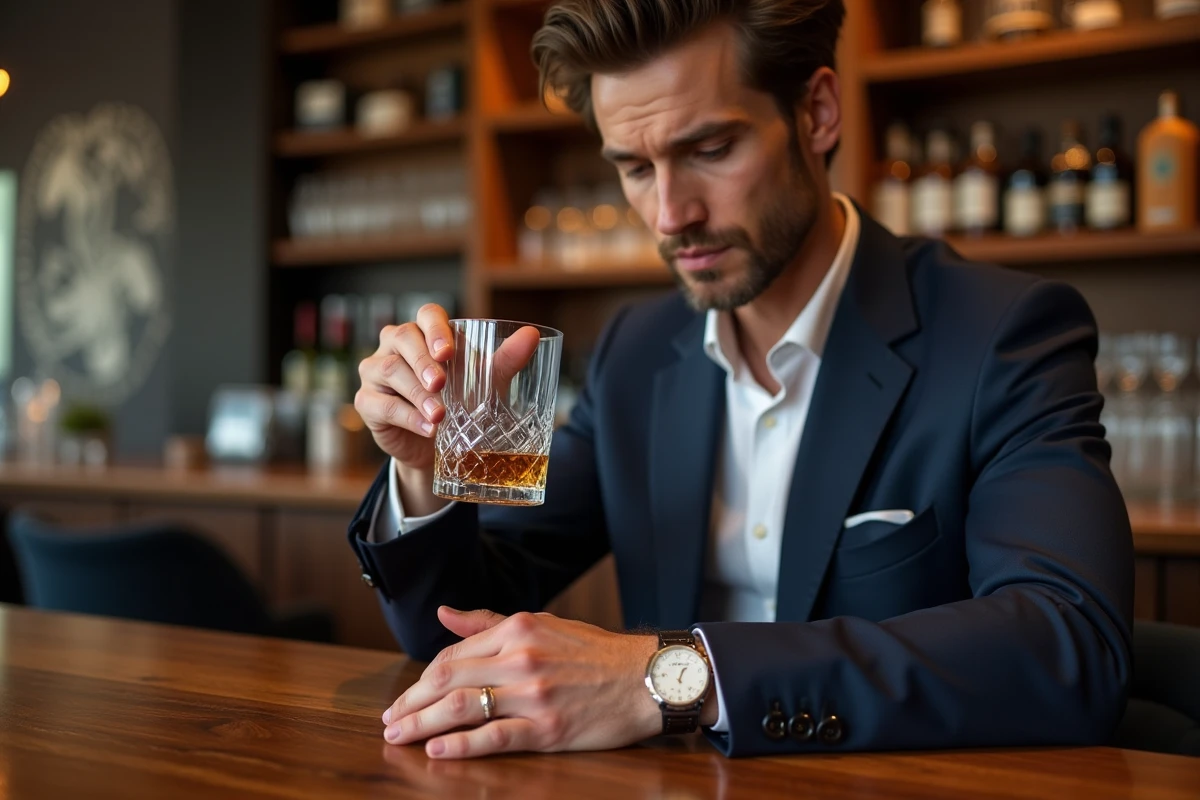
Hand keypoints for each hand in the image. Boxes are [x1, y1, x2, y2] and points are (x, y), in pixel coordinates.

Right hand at [355, 307, 541, 511]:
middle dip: (422, 360)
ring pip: (388, 370)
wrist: (440, 449)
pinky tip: (428, 429)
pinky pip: (381, 404)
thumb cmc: (463, 404)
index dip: (435, 329)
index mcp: (425, 333)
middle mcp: (395, 346)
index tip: (448, 352)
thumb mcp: (486, 383)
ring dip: (417, 393)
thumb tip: (532, 335)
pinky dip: (407, 417)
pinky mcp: (367, 402)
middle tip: (441, 383)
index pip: (426, 314)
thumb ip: (505, 360)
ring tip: (441, 414)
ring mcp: (376, 372)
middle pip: (402, 338)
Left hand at [381, 607, 662, 758]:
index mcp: (518, 628)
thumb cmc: (596, 653)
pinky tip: (437, 750)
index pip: (453, 655)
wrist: (647, 677)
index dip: (422, 680)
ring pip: (463, 707)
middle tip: (389, 722)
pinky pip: (495, 736)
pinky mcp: (548, 727)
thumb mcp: (544, 624)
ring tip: (399, 737)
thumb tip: (443, 614)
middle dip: (411, 703)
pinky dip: (461, 745)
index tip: (405, 698)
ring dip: (423, 724)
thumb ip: (489, 623)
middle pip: (449, 680)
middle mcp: (521, 657)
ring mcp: (534, 693)